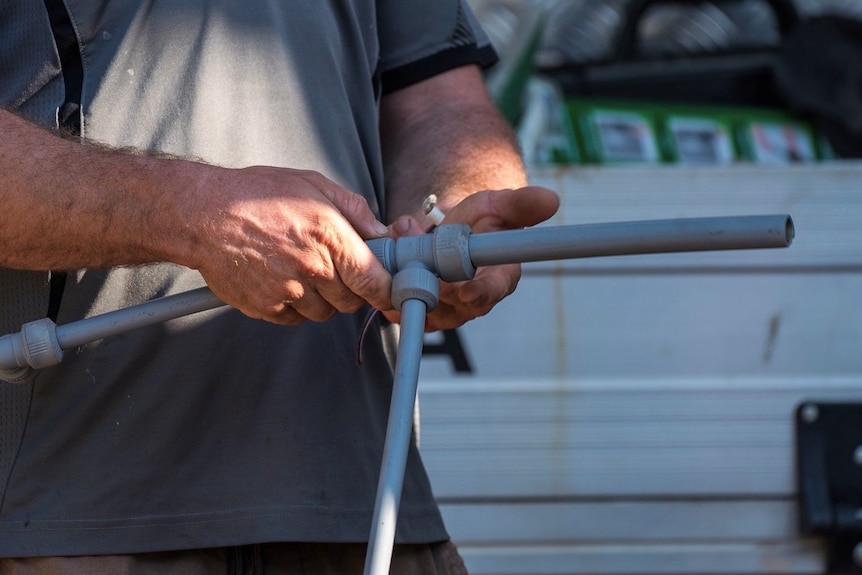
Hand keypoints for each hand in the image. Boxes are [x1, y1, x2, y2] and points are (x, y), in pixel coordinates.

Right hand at [183, 165, 392, 324]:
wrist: (204, 214)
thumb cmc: (257, 195)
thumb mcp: (314, 185)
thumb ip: (355, 211)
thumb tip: (382, 234)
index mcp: (330, 236)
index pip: (375, 281)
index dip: (386, 290)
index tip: (386, 289)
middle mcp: (311, 267)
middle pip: (352, 302)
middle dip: (351, 289)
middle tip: (335, 269)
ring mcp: (288, 292)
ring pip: (325, 313)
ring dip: (322, 299)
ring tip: (301, 269)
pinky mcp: (266, 308)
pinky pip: (296, 319)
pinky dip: (295, 306)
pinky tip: (281, 278)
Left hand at [385, 186, 558, 330]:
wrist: (453, 231)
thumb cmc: (482, 221)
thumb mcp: (499, 206)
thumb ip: (521, 205)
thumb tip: (551, 200)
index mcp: (499, 279)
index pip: (491, 293)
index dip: (479, 293)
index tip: (465, 290)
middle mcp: (472, 301)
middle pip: (451, 306)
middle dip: (430, 280)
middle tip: (417, 252)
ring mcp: (444, 309)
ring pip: (421, 305)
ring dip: (405, 274)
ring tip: (403, 237)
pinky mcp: (418, 308)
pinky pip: (399, 303)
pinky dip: (390, 279)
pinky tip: (390, 252)